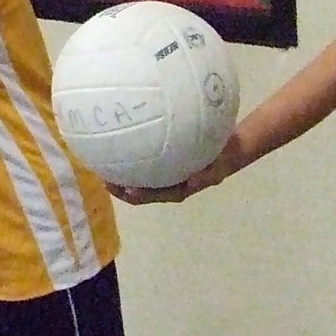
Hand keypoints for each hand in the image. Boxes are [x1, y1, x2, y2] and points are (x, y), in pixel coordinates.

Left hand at [107, 135, 242, 203]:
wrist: (232, 146)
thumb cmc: (223, 158)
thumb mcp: (218, 169)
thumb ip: (206, 176)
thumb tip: (191, 181)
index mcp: (176, 190)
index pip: (149, 196)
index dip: (132, 195)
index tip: (117, 187)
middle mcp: (167, 183)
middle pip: (138, 189)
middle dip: (119, 186)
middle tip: (102, 175)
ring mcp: (165, 171)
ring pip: (140, 175)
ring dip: (122, 171)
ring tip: (105, 159)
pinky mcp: (166, 158)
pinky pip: (147, 157)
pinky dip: (134, 153)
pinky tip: (124, 138)